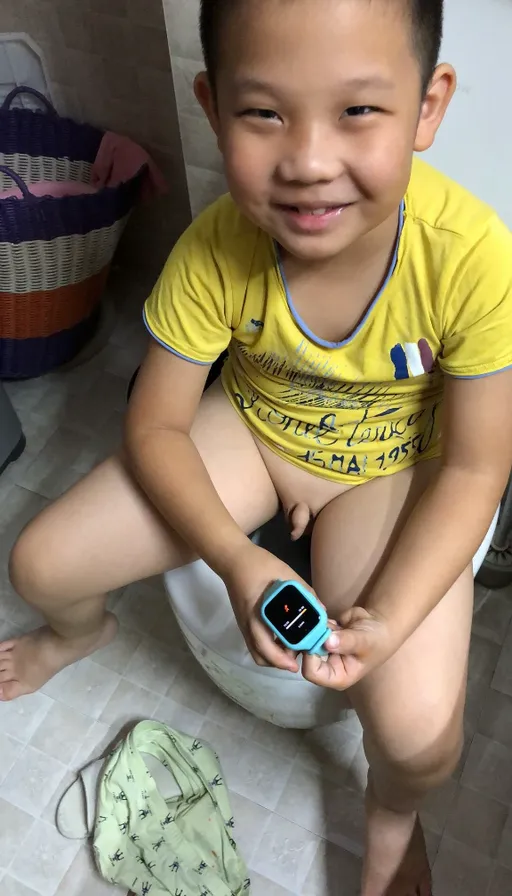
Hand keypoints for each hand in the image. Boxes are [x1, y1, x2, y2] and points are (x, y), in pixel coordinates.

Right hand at [223, 541, 313, 672]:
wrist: (234, 560)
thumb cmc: (261, 566)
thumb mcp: (288, 575)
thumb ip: (306, 593)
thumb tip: (321, 611)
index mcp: (258, 615)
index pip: (267, 646)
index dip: (282, 659)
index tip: (296, 663)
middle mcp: (248, 625)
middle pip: (261, 656)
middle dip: (278, 662)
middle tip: (296, 658)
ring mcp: (244, 625)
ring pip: (256, 652)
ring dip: (272, 657)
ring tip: (289, 650)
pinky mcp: (243, 622)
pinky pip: (254, 643)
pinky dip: (267, 648)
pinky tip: (280, 639)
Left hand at [302, 606, 392, 690]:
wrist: (380, 624)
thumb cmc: (376, 640)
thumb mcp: (364, 642)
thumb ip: (346, 642)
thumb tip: (327, 642)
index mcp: (336, 676)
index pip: (312, 672)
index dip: (310, 657)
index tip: (316, 638)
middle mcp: (326, 666)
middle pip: (306, 656)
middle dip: (310, 639)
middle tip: (320, 625)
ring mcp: (322, 650)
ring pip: (307, 640)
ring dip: (316, 628)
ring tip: (333, 624)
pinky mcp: (322, 636)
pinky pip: (311, 629)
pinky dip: (318, 621)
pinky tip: (330, 617)